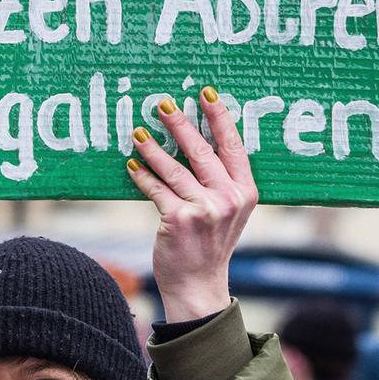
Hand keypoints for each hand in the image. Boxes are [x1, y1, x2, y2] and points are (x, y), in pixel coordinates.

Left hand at [123, 87, 257, 322]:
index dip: (219, 117)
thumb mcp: (229, 213)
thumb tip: (196, 142)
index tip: (206, 93)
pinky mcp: (179, 219)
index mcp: (246, 193)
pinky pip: (156, 190)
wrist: (199, 286)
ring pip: (174, 168)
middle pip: (201, 151)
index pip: (233, 146)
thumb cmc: (209, 245)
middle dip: (180, 124)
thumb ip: (221, 182)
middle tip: (163, 105)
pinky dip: (142, 176)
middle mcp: (228, 199)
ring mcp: (204, 209)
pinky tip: (132, 166)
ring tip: (138, 132)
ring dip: (153, 148)